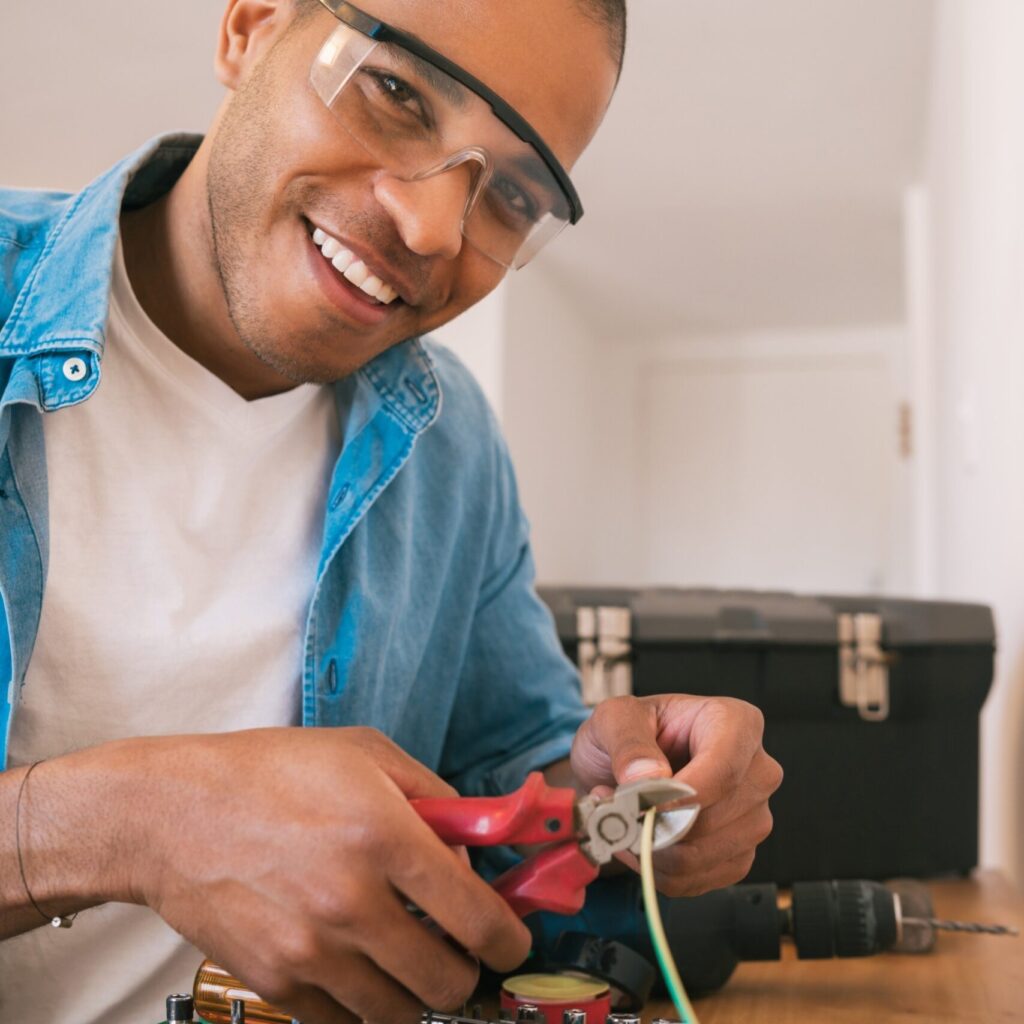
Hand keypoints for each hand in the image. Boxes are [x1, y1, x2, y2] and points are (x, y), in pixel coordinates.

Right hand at [118, 727, 530, 1023]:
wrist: (172, 813)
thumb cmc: (271, 772)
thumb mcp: (366, 754)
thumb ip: (435, 798)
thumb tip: (476, 850)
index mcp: (384, 835)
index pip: (477, 917)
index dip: (510, 939)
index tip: (511, 942)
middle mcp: (353, 902)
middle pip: (448, 984)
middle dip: (468, 972)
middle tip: (459, 950)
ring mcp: (312, 952)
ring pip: (402, 1014)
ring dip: (417, 992)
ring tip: (407, 956)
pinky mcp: (276, 983)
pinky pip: (346, 1023)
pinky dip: (365, 1004)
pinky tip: (358, 965)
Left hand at [570, 695, 782, 895]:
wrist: (620, 767)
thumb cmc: (626, 734)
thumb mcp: (614, 717)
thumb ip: (627, 740)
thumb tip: (646, 776)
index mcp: (735, 723)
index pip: (725, 769)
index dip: (684, 796)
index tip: (644, 806)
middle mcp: (756, 771)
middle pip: (714, 818)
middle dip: (657, 825)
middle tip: (615, 809)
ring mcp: (753, 816)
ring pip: (704, 854)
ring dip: (652, 849)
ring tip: (624, 820)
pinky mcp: (739, 853)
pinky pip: (699, 879)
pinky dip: (660, 870)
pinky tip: (641, 842)